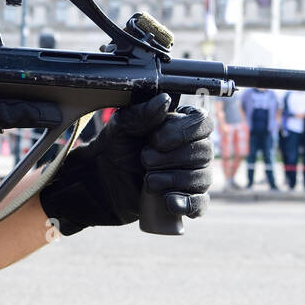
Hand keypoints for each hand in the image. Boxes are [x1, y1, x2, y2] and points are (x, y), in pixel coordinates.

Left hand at [39, 94, 212, 235]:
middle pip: (204, 152)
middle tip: (144, 159)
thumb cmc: (115, 147)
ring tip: (148, 180)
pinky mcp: (185, 200)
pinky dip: (188, 204)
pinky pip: (201, 204)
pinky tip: (170, 202)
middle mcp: (194, 150)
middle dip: (172, 158)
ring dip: (174, 179)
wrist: (101, 179)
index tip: (156, 139)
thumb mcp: (122, 126)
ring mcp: (192, 176)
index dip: (183, 131)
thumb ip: (142, 113)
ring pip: (202, 178)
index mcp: (183, 126)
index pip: (203, 123)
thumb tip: (164, 101)